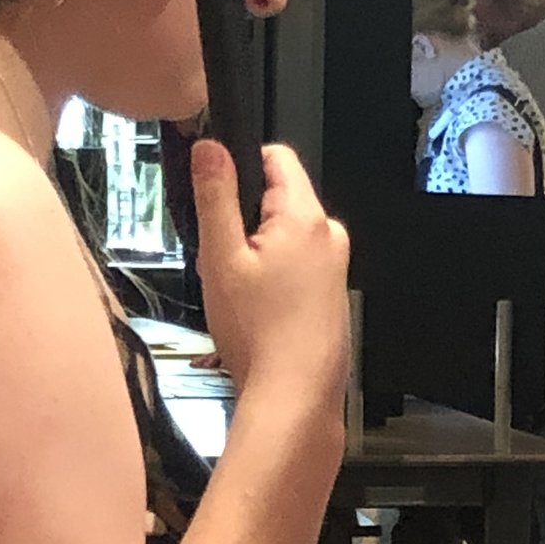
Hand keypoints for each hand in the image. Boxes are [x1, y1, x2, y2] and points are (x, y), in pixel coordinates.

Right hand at [192, 140, 348, 412]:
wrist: (294, 395)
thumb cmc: (261, 335)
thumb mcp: (221, 258)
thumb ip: (216, 196)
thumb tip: (210, 148)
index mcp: (305, 218)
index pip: (277, 156)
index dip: (241, 165)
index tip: (219, 192)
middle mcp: (329, 236)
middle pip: (279, 200)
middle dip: (246, 221)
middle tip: (225, 261)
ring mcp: (335, 267)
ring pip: (285, 238)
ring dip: (258, 255)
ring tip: (241, 295)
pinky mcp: (332, 293)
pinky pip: (297, 268)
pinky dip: (275, 280)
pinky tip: (259, 312)